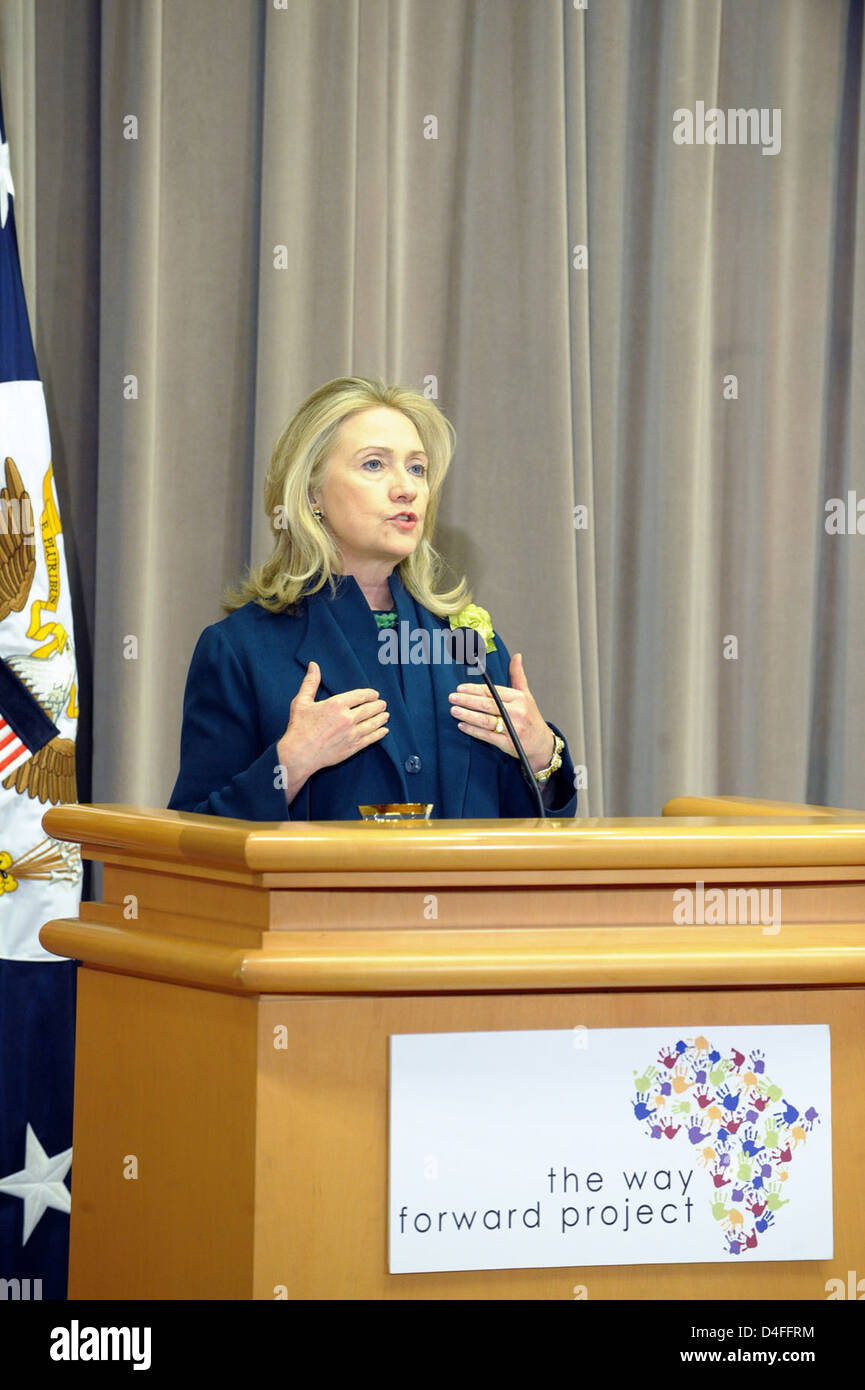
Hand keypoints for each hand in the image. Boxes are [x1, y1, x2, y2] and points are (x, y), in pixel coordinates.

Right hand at [277, 662, 388, 786]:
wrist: (299, 754)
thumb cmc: (299, 727)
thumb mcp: (301, 702)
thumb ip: (310, 683)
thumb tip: (314, 665)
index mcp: (336, 704)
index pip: (360, 695)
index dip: (370, 694)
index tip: (375, 694)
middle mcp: (347, 718)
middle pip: (370, 709)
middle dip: (378, 706)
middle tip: (383, 704)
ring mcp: (352, 733)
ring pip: (373, 723)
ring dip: (381, 718)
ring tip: (386, 715)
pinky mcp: (353, 747)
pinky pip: (371, 738)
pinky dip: (379, 734)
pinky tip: (384, 731)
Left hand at [447, 653, 554, 772]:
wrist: (542, 744)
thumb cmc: (531, 717)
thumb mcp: (526, 695)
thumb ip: (517, 676)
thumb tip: (517, 656)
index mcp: (519, 698)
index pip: (493, 692)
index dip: (475, 689)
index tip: (460, 688)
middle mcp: (516, 712)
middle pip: (487, 704)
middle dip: (467, 700)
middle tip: (452, 697)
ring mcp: (512, 728)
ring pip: (486, 720)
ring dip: (468, 715)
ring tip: (454, 710)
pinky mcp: (508, 743)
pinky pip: (487, 735)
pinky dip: (473, 731)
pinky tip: (462, 725)